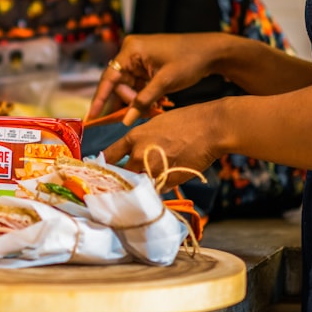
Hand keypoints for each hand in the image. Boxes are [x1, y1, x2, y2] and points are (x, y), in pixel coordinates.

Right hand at [87, 33, 224, 123]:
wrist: (212, 51)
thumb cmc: (189, 60)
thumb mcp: (165, 82)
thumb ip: (143, 101)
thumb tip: (125, 121)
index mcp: (131, 50)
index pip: (109, 77)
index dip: (99, 98)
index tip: (91, 116)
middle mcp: (130, 52)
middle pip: (118, 83)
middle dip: (125, 101)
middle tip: (131, 118)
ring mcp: (138, 59)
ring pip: (128, 87)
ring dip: (134, 101)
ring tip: (144, 113)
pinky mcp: (146, 66)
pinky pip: (137, 85)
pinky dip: (142, 97)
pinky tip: (150, 106)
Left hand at [102, 103, 221, 188]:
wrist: (210, 128)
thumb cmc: (184, 121)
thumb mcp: (155, 125)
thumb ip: (141, 141)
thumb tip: (133, 156)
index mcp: (134, 138)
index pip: (109, 156)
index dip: (103, 165)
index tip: (101, 170)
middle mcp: (139, 155)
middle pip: (121, 175)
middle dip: (123, 178)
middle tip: (125, 180)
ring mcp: (154, 170)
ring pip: (139, 185)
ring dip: (140, 185)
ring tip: (144, 184)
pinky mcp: (169, 181)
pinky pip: (157, 189)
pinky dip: (158, 188)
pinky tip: (162, 182)